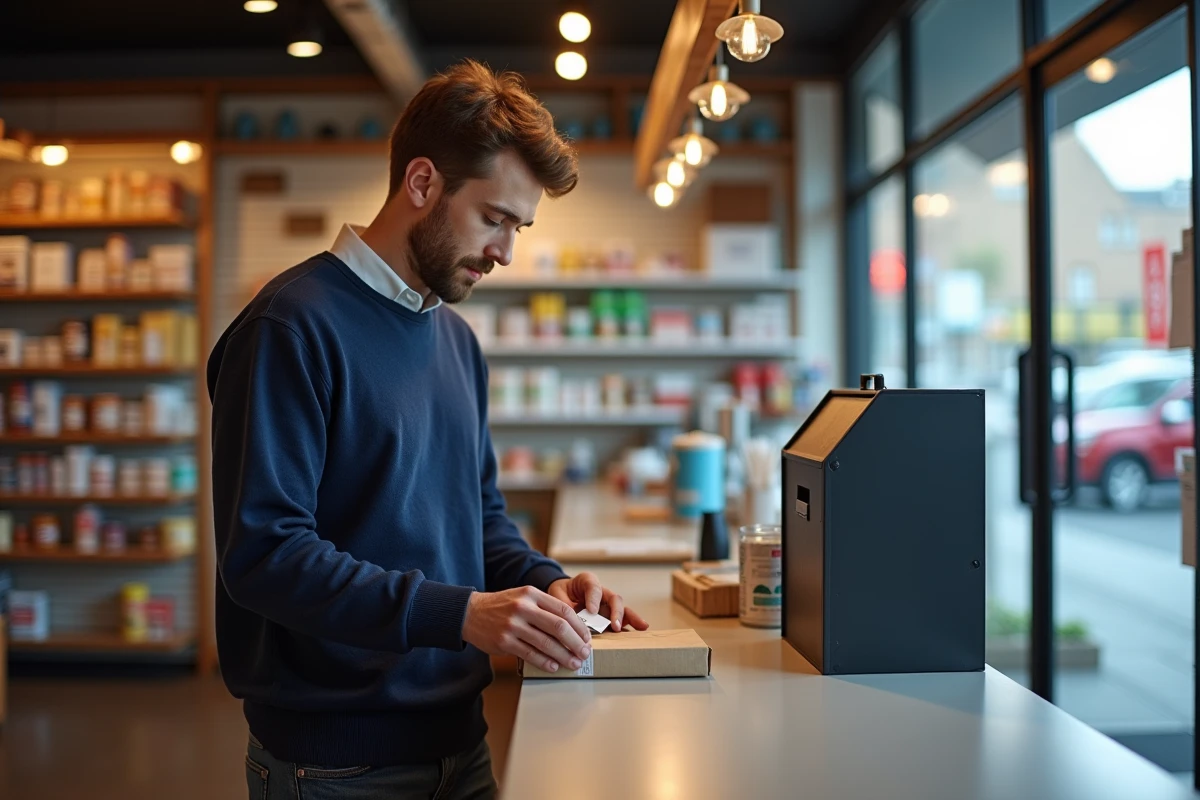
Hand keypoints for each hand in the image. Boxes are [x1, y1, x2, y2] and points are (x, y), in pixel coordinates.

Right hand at [461, 586, 591, 673]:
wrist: (470, 613)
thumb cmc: (502, 606)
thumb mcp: (523, 597)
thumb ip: (545, 608)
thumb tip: (572, 628)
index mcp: (531, 594)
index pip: (563, 610)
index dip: (579, 626)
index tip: (587, 638)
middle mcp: (523, 607)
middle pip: (558, 627)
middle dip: (575, 643)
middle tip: (585, 653)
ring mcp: (513, 625)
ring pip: (546, 643)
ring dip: (563, 656)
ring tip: (573, 663)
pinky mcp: (504, 641)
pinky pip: (530, 654)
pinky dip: (544, 662)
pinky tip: (554, 666)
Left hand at [547, 573, 649, 632]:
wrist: (561, 595)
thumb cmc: (560, 593)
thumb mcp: (556, 596)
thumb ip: (563, 606)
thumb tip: (568, 623)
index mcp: (586, 582)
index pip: (593, 587)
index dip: (593, 598)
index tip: (591, 611)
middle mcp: (601, 592)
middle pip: (613, 598)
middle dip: (616, 612)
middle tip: (615, 625)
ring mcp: (607, 604)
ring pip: (622, 608)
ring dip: (631, 618)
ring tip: (641, 626)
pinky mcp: (610, 616)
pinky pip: (622, 620)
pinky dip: (631, 625)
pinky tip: (641, 631)